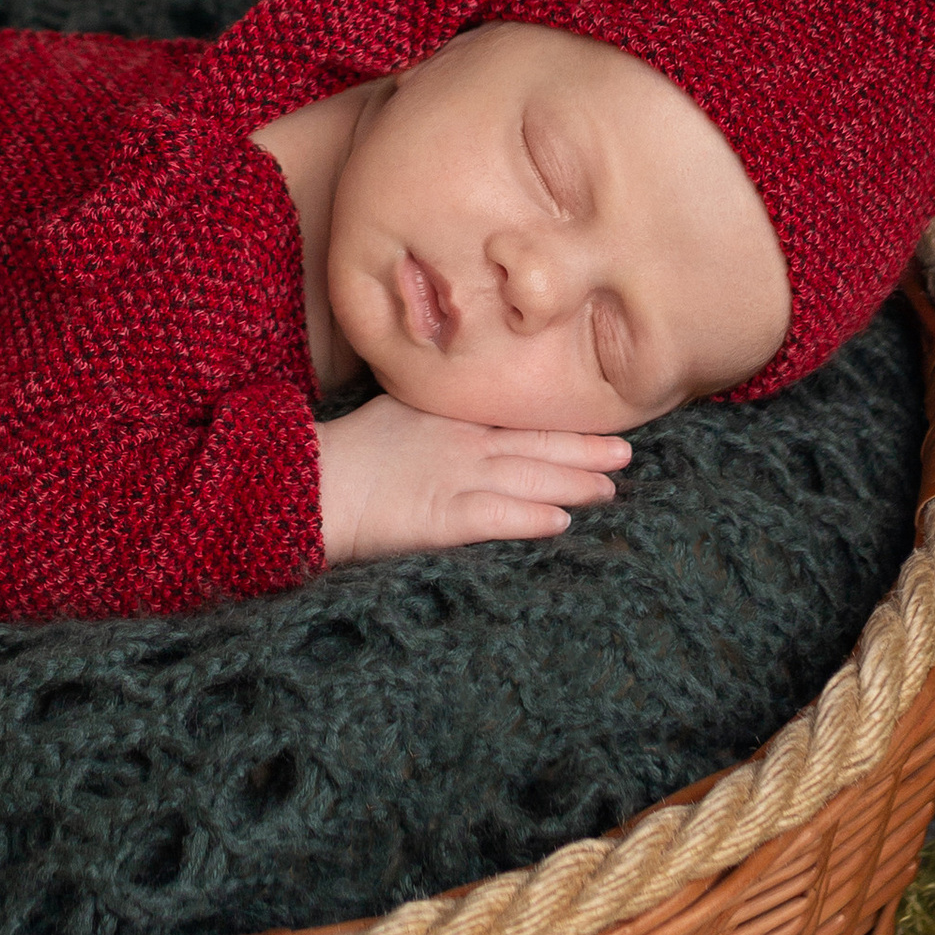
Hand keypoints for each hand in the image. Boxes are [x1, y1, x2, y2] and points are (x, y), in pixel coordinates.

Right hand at [314, 395, 630, 566]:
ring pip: (526, 477)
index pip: (516, 416)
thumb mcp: (398, 414)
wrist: (308, 484)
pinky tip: (559, 521)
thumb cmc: (348, 452)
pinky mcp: (439, 516)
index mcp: (449, 416)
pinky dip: (529, 517)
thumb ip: (437, 413)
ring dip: (571, 483)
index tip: (597, 420)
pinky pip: (494, 516)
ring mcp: (451, 477)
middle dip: (582, 449)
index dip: (559, 422)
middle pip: (533, 444)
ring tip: (608, 489)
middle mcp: (459, 442)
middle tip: (625, 452)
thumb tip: (470, 414)